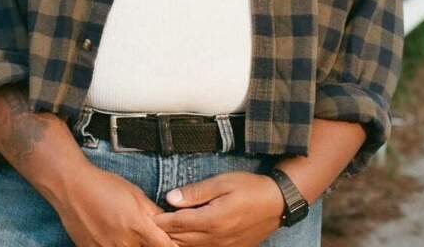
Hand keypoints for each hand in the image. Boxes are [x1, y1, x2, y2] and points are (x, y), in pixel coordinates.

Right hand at [50, 163, 175, 246]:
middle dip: (148, 244)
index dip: (171, 246)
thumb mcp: (135, 194)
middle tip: (140, 233)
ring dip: (131, 245)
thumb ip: (154, 213)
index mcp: (138, 227)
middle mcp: (124, 243)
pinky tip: (109, 235)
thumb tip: (169, 225)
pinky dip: (112, 246)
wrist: (70, 185)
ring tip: (122, 233)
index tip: (168, 242)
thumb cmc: (103, 185)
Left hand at [154, 172, 285, 245]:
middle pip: (181, 240)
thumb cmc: (250, 188)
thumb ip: (195, 192)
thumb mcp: (222, 183)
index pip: (178, 224)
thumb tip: (170, 198)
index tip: (146, 216)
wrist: (278, 203)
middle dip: (164, 232)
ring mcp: (224, 246)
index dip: (160, 220)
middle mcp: (217, 238)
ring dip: (176, 240)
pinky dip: (191, 245)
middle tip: (148, 224)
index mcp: (213, 220)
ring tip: (162, 231)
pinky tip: (184, 238)